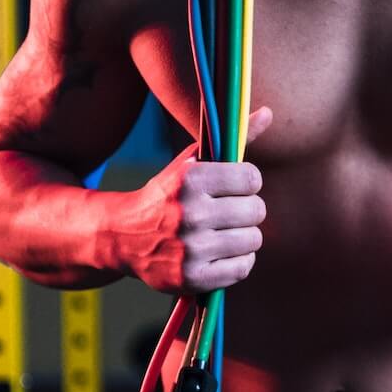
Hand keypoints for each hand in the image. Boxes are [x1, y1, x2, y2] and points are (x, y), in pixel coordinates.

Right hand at [119, 106, 271, 293]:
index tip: (232, 186)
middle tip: (227, 212)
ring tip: (224, 232)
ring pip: (254, 240)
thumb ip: (232, 139)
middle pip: (257, 210)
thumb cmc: (167, 194)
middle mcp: (190, 214)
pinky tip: (221, 251)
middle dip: (246, 209)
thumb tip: (268, 113)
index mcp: (191, 179)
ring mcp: (191, 249)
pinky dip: (239, 260)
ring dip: (244, 236)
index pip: (252, 178)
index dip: (246, 182)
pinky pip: (243, 268)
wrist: (122, 236)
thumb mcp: (192, 161)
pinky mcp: (193, 277)